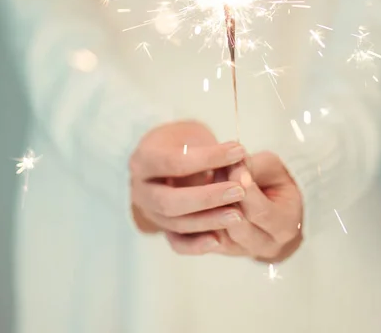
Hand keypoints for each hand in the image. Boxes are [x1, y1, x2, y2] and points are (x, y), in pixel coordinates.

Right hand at [130, 121, 246, 247]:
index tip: (239, 151)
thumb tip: (241, 158)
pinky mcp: (161, 229)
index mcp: (143, 159)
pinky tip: (219, 241)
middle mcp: (139, 189)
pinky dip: (196, 245)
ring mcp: (149, 212)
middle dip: (207, 198)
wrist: (169, 154)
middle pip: (169, 201)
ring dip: (208, 221)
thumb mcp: (193, 136)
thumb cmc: (184, 141)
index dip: (208, 157)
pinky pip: (176, 243)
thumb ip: (212, 149)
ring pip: (175, 224)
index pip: (174, 161)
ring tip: (239, 215)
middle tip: (239, 191)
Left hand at [166, 152, 302, 262]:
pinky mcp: (224, 251)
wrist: (275, 204)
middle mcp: (267, 246)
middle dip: (222, 198)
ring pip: (218, 236)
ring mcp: (244, 252)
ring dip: (207, 209)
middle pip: (237, 227)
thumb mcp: (271, 168)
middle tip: (212, 172)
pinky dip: (196, 221)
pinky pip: (203, 242)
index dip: (243, 188)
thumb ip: (253, 166)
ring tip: (202, 181)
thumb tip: (230, 163)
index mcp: (285, 225)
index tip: (231, 166)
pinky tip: (191, 198)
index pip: (260, 211)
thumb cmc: (275, 181)